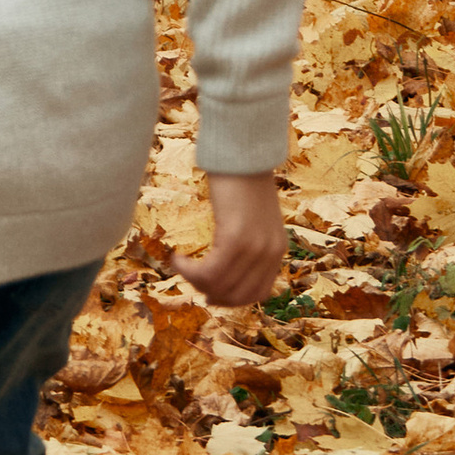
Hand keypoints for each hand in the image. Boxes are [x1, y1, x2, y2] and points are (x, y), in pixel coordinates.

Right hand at [176, 173, 284, 307]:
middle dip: (209, 293)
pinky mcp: (235, 239)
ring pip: (219, 286)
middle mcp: (270, 253)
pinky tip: (177, 258)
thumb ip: (249, 243)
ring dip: (194, 281)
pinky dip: (188, 271)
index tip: (209, 294)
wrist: (242, 154)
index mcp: (277, 250)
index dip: (231, 300)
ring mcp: (254, 248)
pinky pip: (208, 272)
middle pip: (236, 295)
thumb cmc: (243, 181)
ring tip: (181, 265)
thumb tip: (226, 267)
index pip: (257, 294)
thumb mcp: (254, 218)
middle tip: (190, 278)